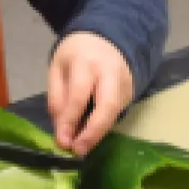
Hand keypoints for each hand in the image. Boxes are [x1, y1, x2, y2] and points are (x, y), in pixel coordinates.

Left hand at [47, 32, 132, 155]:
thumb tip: (61, 129)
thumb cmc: (76, 54)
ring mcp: (125, 82)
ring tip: (82, 147)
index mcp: (86, 62)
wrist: (107, 37)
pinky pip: (117, 112)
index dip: (70, 120)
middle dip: (93, 132)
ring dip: (98, 133)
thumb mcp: (58, 67)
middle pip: (107, 106)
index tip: (62, 141)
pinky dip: (103, 126)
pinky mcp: (131, 92)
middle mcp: (110, 72)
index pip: (79, 95)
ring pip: (114, 112)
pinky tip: (91, 134)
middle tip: (79, 151)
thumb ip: (57, 97)